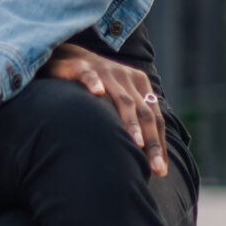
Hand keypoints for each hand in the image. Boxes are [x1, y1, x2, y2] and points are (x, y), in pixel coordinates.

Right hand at [42, 43, 167, 175]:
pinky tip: (97, 93)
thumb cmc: (94, 84)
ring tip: (136, 143)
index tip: (161, 171)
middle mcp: (126, 77)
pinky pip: (89, 75)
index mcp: (139, 85)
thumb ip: (132, 118)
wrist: (65, 55)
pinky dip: (93, 83)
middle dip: (152, 142)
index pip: (155, 118)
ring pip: (122, 98)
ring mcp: (105, 71)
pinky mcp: (81, 66)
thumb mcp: (117, 98)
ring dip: (131, 121)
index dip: (159, 144)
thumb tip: (146, 155)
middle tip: (156, 168)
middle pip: (144, 112)